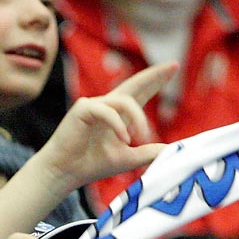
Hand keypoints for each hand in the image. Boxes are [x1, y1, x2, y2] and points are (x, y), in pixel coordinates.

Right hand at [32, 62, 176, 193]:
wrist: (65, 172)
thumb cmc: (91, 165)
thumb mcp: (127, 159)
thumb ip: (147, 153)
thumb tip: (171, 150)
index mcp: (118, 115)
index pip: (141, 93)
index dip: (156, 81)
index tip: (174, 68)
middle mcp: (108, 106)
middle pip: (134, 84)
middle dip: (154, 75)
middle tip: (174, 66)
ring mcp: (94, 105)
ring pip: (125, 101)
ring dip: (139, 119)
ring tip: (142, 138)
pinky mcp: (83, 109)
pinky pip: (108, 111)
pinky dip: (119, 125)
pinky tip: (125, 140)